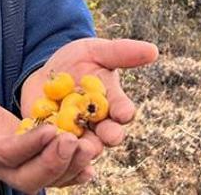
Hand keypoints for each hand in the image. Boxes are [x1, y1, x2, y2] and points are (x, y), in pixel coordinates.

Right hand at [0, 81, 94, 193]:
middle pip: (28, 178)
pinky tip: (88, 166)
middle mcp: (0, 166)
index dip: (29, 145)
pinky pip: (53, 178)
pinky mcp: (32, 165)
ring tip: (87, 148)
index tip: (52, 129)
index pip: (6, 153)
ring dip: (68, 168)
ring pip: (44, 181)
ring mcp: (17, 169)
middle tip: (72, 140)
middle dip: (53, 162)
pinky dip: (72, 175)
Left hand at [20, 38, 157, 185]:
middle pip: (107, 135)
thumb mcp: (96, 51)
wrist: (47, 72)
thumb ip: (121, 52)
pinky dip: (51, 149)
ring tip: (77, 143)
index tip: (124, 112)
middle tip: (107, 136)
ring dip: (81, 147)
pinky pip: (53, 149)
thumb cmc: (78, 62)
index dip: (124, 111)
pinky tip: (48, 146)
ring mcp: (76, 136)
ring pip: (81, 148)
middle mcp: (98, 125)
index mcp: (113, 105)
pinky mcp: (52, 141)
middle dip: (108, 135)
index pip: (123, 110)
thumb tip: (153, 50)